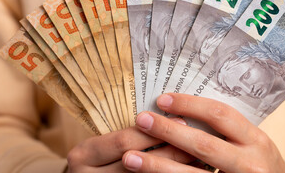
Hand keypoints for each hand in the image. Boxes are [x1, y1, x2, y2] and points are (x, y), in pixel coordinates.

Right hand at [66, 120, 193, 171]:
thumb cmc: (102, 158)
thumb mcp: (104, 144)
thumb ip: (127, 134)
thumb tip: (169, 117)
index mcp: (84, 154)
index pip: (124, 140)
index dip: (154, 131)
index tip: (182, 121)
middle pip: (138, 161)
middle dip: (170, 149)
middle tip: (197, 138)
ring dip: (176, 167)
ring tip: (200, 156)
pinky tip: (190, 172)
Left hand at [122, 93, 284, 172]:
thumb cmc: (258, 161)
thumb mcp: (251, 141)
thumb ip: (225, 129)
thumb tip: (182, 110)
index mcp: (255, 140)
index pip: (220, 115)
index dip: (189, 105)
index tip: (162, 99)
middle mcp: (250, 164)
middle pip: (203, 145)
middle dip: (168, 131)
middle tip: (141, 119)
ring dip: (158, 166)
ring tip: (130, 157)